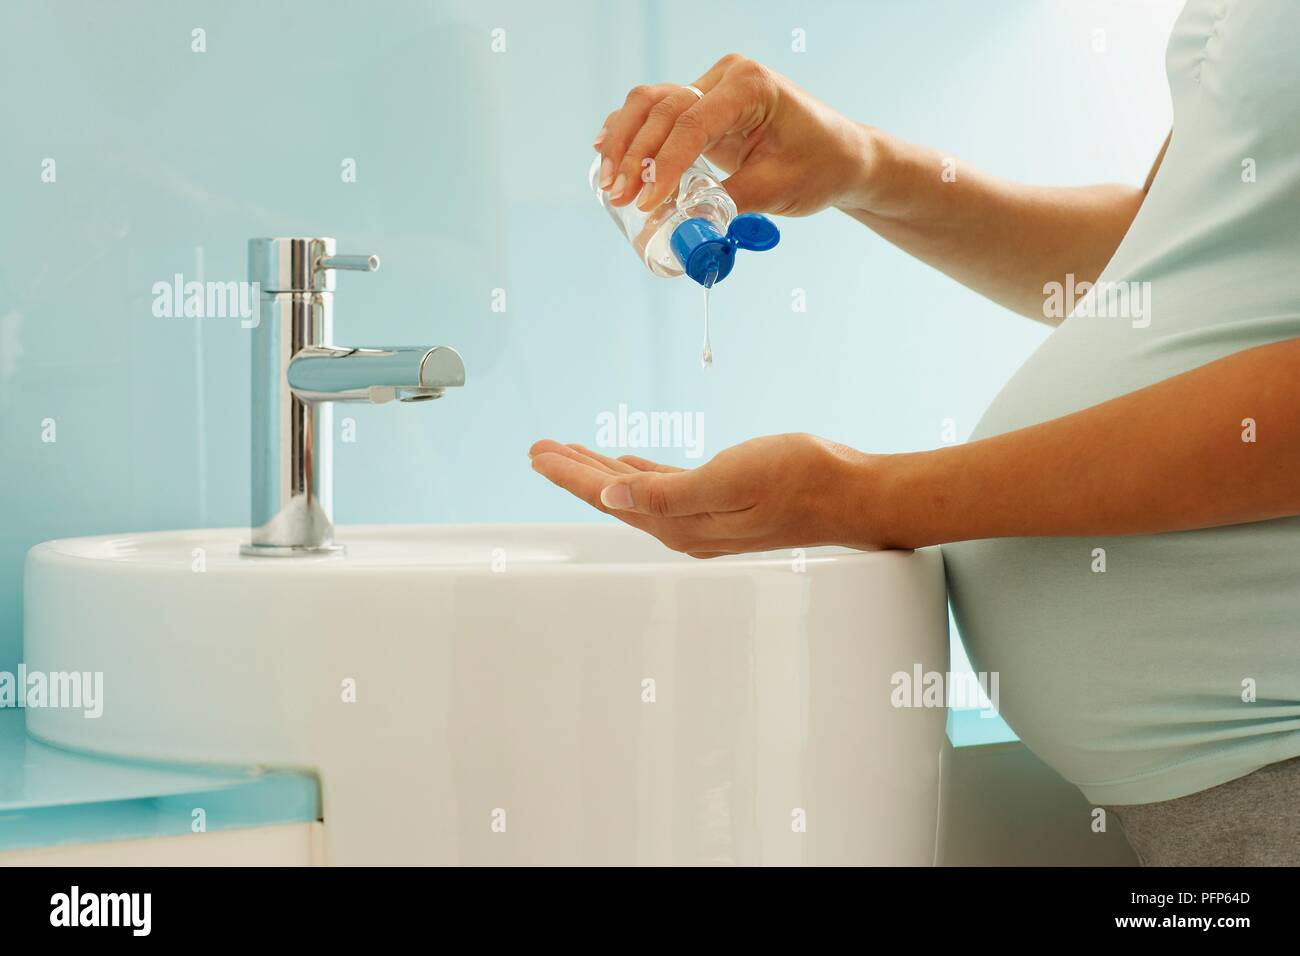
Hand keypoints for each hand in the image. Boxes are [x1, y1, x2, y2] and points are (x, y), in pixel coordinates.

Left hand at [528, 434, 888, 556]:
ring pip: (635, 491)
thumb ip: (667, 492)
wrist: (851, 492)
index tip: (537, 453)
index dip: (569, 474)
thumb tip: (613, 497)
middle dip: (574, 472)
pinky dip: (638, 474)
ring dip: (601, 471)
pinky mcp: (722, 504)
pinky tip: (628, 466)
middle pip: (614, 496)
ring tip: (570, 453)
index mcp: (680, 521)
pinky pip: (664, 488)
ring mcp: (704, 517)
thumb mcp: (730, 479)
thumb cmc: (800, 480)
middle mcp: (685, 525)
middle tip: (539, 449)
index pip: (610, 496)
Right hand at [593, 53, 876, 216]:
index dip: (663, 164)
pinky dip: (632, 133)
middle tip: (619, 196)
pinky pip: (658, 113)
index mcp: (750, 86)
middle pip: (661, 108)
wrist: (843, 157)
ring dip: (625, 141)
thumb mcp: (776, 189)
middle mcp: (726, 78)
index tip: (646, 200)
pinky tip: (607, 152)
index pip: (691, 122)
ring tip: (607, 180)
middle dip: (635, 155)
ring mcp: (712, 88)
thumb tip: (678, 226)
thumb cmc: (821, 166)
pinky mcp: (703, 107)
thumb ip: (725, 204)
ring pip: (651, 105)